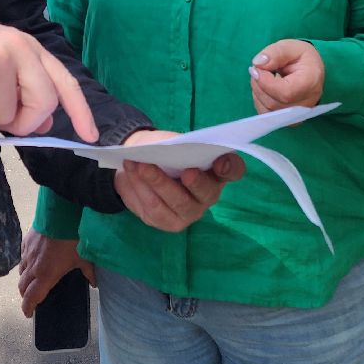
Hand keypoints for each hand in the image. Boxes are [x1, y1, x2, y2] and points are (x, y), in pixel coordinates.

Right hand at [0, 5, 98, 141]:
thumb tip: (44, 124)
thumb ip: (24, 90)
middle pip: (42, 104)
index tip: (89, 135)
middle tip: (1, 119)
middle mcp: (19, 49)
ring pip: (4, 115)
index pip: (65, 82)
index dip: (80, 111)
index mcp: (30, 48)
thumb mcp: (0, 65)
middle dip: (23, 122)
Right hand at [17, 230, 93, 316]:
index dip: (28, 308)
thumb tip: (94, 283)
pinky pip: (23, 256)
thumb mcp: (84, 258)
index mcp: (46, 275)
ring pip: (21, 271)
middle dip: (25, 295)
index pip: (31, 297)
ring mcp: (27, 253)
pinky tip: (34, 259)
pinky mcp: (26, 240)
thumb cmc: (73, 239)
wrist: (62, 213)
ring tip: (32, 279)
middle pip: (22, 286)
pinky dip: (26, 262)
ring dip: (25, 278)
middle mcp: (33, 267)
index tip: (29, 313)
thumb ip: (88, 272)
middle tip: (31, 298)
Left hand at [113, 129, 244, 232]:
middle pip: (206, 192)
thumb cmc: (163, 150)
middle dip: (196, 182)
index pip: (233, 170)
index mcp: (216, 171)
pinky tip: (130, 174)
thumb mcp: (170, 142)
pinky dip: (141, 189)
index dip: (230, 167)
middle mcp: (208, 194)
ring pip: (176, 201)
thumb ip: (175, 145)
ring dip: (156, 181)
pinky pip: (155, 208)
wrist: (139, 165)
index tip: (220, 162)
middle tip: (186, 172)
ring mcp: (190, 211)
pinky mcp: (168, 221)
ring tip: (137, 164)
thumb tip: (170, 149)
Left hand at [249, 39, 324, 113]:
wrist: (311, 69)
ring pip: (269, 111)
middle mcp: (308, 102)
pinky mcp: (290, 120)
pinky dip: (260, 101)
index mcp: (311, 82)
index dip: (265, 82)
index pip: (285, 92)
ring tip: (262, 77)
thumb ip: (275, 53)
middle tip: (257, 70)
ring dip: (258, 93)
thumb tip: (258, 64)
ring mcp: (299, 114)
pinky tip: (264, 88)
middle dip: (259, 86)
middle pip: (274, 103)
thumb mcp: (290, 47)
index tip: (257, 68)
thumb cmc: (301, 57)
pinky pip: (268, 116)